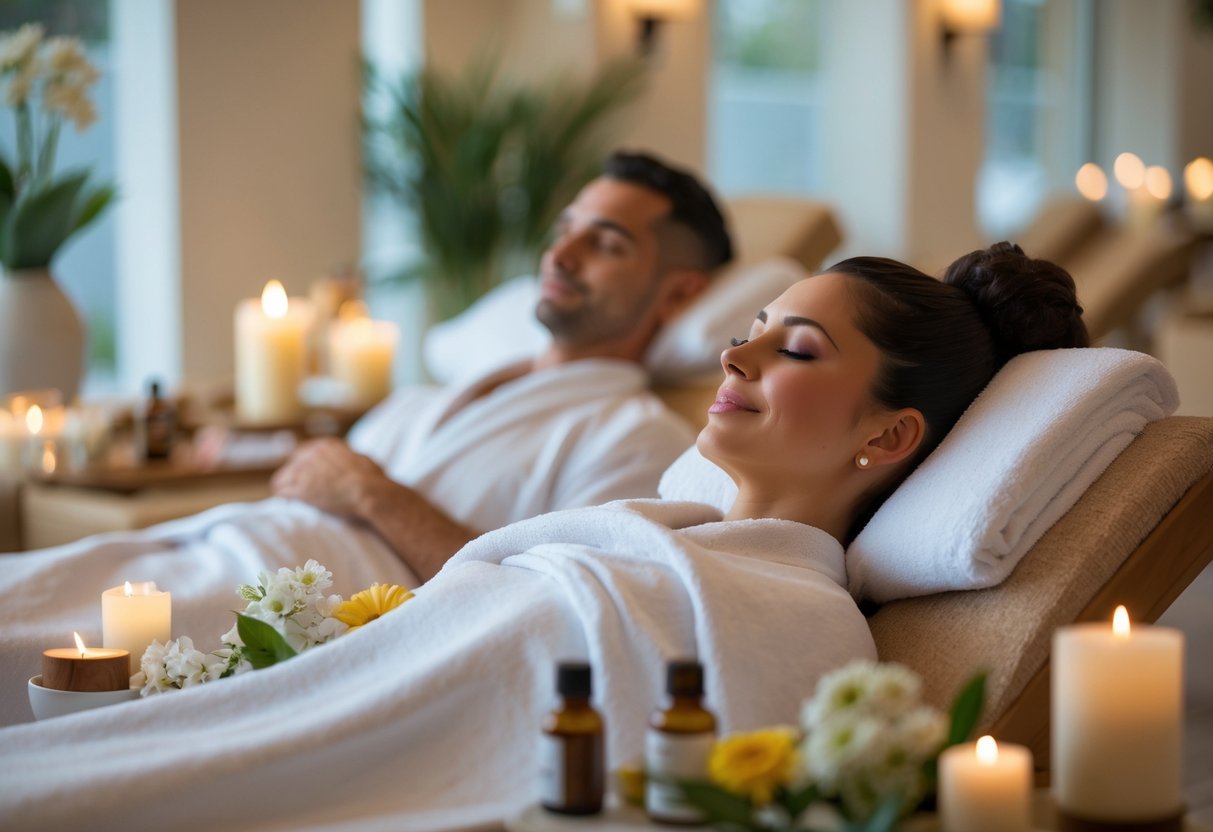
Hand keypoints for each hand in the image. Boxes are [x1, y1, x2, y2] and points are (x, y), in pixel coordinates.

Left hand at [270, 438, 386, 517]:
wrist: (368, 490)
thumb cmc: (372, 478)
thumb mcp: (362, 459)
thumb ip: (352, 458)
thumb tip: (355, 460)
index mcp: (326, 446)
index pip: (304, 453)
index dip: (304, 466)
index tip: (304, 476)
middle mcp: (311, 454)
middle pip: (291, 465)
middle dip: (292, 477)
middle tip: (294, 489)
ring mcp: (304, 471)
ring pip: (282, 478)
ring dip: (285, 488)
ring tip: (286, 498)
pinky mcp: (301, 489)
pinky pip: (282, 492)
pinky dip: (283, 498)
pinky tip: (286, 504)